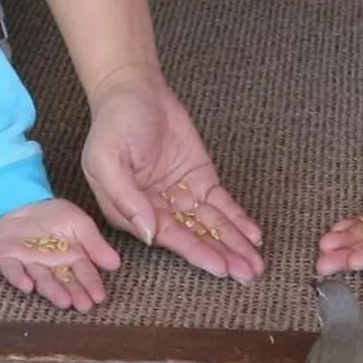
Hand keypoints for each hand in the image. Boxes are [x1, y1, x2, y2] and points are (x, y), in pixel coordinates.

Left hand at [0, 196, 120, 311]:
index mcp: (70, 258)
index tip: (99, 297)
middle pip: (64, 282)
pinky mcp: (9, 261)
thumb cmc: (53, 214)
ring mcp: (30, 265)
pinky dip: (20, 279)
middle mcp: (51, 267)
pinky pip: (14, 272)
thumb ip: (95, 243)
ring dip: (52, 291)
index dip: (91, 284)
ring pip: (42, 280)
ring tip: (63, 300)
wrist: (23, 201)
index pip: (83, 273)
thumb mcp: (79, 223)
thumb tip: (115, 263)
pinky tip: (28, 286)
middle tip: (83, 306)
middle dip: (73, 293)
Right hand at [82, 68, 264, 281]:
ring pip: (211, 225)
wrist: (134, 89)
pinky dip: (238, 220)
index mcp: (131, 211)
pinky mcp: (200, 180)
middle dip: (222, 256)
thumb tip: (149, 232)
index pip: (168, 237)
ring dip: (234, 244)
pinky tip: (253, 236)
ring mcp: (181, 196)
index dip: (195, 251)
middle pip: (194, 237)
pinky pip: (221, 205)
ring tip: (255, 264)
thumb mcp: (108, 157)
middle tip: (247, 274)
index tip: (218, 267)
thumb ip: (125, 196)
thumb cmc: (114, 123)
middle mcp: (158, 210)